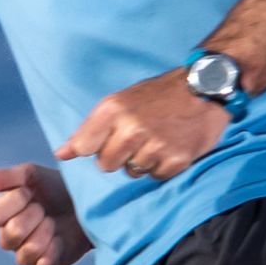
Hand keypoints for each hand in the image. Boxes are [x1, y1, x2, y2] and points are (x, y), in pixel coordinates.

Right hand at [0, 161, 93, 264]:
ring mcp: (26, 255)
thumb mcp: (30, 175)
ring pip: (27, 252)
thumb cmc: (56, 187)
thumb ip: (1, 178)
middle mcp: (9, 238)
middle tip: (44, 209)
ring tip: (54, 224)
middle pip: (11, 235)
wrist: (89, 203)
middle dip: (34, 217)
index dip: (15, 202)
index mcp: (0, 216)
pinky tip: (59, 240)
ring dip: (46, 233)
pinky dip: (53, 252)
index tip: (29, 192)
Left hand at [60, 71, 227, 182]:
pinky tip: (171, 146)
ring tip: (157, 139)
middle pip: (106, 165)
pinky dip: (162, 166)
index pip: (84, 147)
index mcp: (113, 110)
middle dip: (118, 156)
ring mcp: (155, 145)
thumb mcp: (119, 102)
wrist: (205, 88)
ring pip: (132, 172)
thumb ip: (90, 129)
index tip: (106, 139)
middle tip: (137, 138)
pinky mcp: (176, 159)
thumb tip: (61, 154)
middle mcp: (131, 128)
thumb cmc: (158, 95)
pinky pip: (156, 176)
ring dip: (142, 161)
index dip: (94, 147)